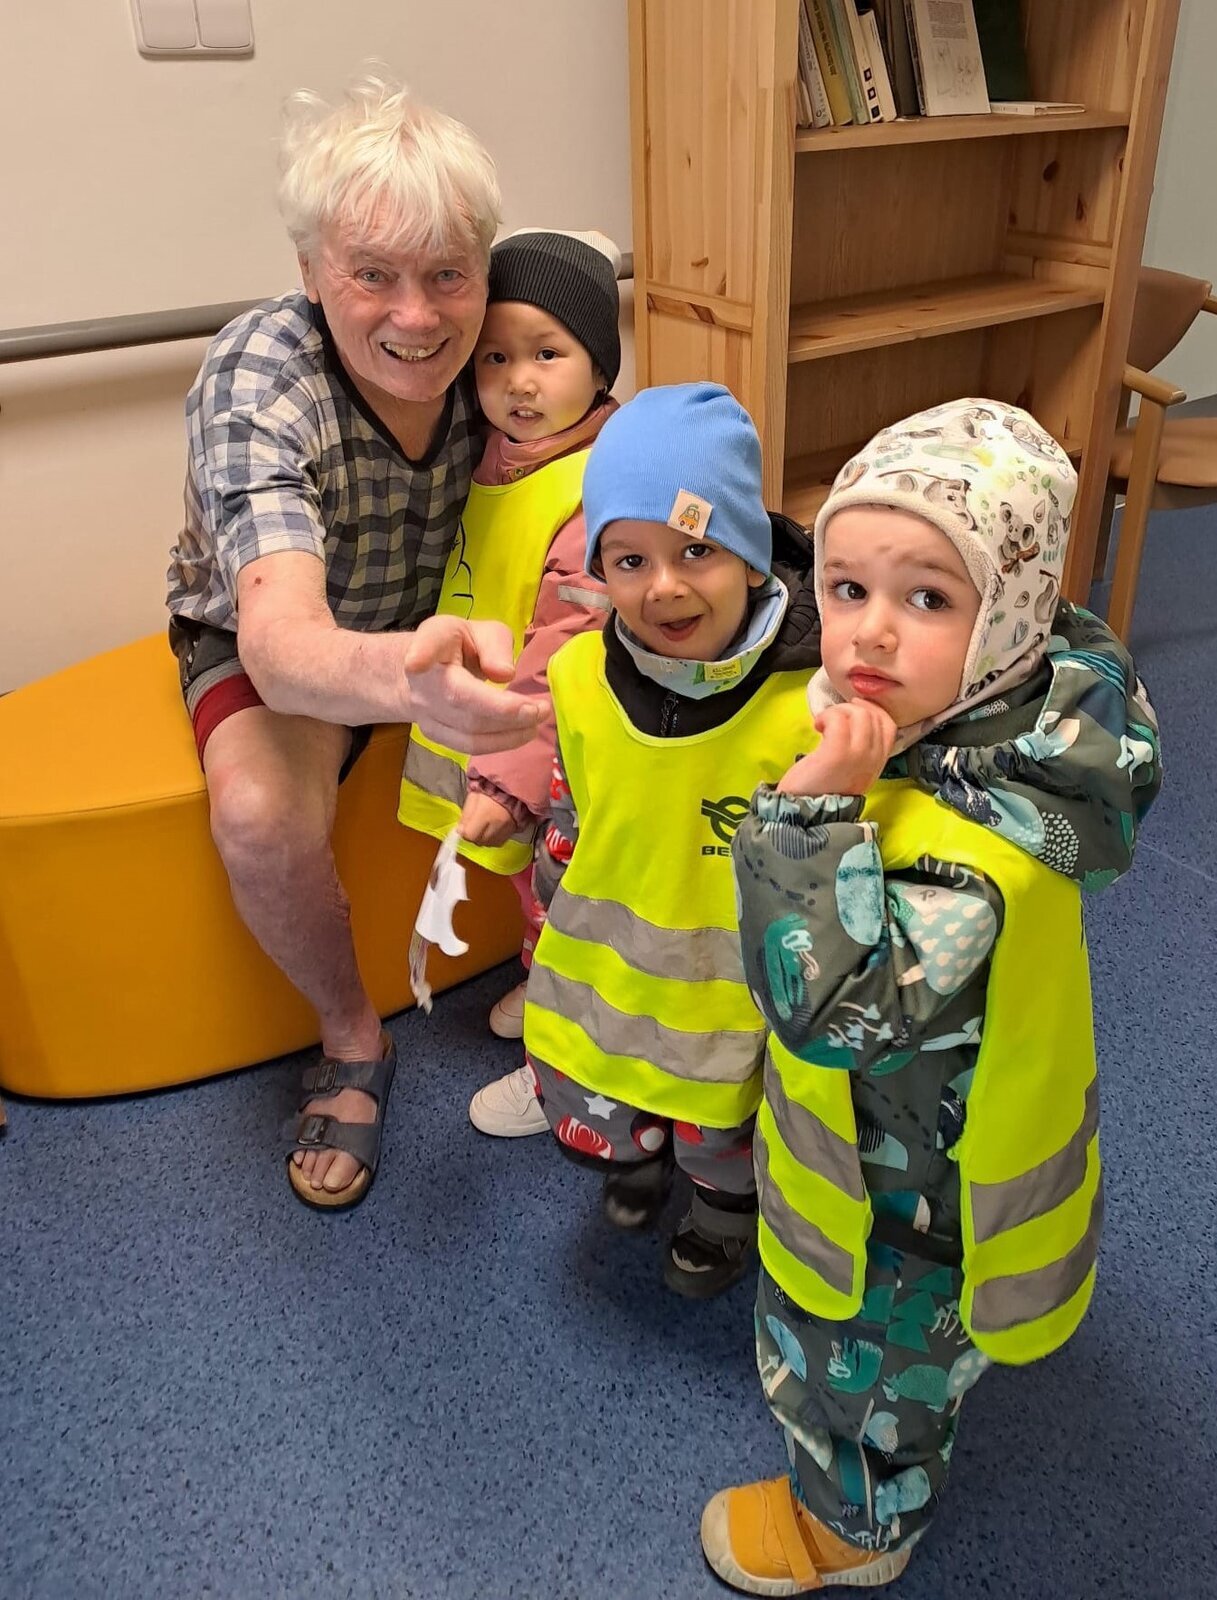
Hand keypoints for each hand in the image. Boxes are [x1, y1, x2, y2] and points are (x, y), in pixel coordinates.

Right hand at [402, 617, 540, 753]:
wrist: (425, 676)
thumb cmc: (458, 647)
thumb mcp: (480, 631)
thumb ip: (495, 645)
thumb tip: (505, 673)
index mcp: (432, 642)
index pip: (424, 646)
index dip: (421, 653)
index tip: (415, 662)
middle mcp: (422, 680)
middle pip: (460, 700)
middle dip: (505, 710)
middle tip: (542, 708)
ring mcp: (424, 712)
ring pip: (467, 730)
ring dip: (509, 731)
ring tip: (538, 720)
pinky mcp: (435, 735)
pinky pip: (469, 746)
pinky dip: (501, 742)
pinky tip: (523, 732)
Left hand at [458, 791, 517, 847]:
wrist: (513, 786)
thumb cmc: (491, 789)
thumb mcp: (474, 797)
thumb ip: (466, 815)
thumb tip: (460, 831)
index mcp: (485, 813)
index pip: (470, 835)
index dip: (464, 832)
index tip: (464, 827)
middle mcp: (497, 824)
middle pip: (479, 841)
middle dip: (473, 836)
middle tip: (473, 826)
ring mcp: (507, 829)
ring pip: (489, 844)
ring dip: (483, 839)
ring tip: (482, 828)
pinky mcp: (513, 830)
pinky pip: (499, 842)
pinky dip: (493, 839)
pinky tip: (491, 830)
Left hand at [776, 701, 896, 797]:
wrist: (804, 811)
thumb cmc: (821, 787)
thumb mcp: (850, 769)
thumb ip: (860, 750)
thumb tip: (854, 719)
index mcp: (877, 763)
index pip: (890, 725)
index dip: (874, 709)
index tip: (854, 707)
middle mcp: (872, 760)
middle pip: (874, 716)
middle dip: (851, 708)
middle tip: (832, 717)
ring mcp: (857, 757)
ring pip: (859, 715)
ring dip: (837, 711)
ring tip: (823, 724)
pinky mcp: (837, 755)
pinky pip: (839, 721)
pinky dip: (827, 716)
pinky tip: (817, 726)